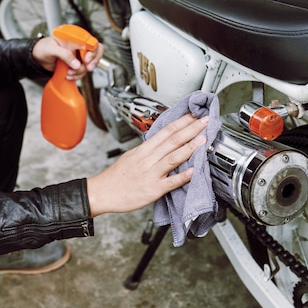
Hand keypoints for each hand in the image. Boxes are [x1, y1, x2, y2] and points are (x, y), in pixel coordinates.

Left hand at [32, 35, 103, 80]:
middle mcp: (79, 47)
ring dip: (80, 72)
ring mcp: (78, 57)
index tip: (86, 60)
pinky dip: (76, 76)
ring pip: (88, 66)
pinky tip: (68, 75)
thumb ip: (64, 54)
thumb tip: (77, 64)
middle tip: (87, 68)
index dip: (93, 52)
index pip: (91, 43)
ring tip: (69, 73)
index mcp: (75, 39)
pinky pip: (82, 72)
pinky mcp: (75, 66)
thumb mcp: (52, 49)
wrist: (38, 58)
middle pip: (96, 53)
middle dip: (92, 62)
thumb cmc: (43, 48)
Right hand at [86, 114, 208, 216]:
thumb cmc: (116, 177)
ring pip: (173, 157)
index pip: (166, 131)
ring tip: (203, 139)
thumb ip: (148, 150)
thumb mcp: (131, 156)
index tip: (194, 115)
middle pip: (172, 140)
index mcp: (143, 150)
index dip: (182, 122)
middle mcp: (148, 159)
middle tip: (205, 121)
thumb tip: (162, 143)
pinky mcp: (153, 189)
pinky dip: (182, 176)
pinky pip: (170, 182)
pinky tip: (193, 171)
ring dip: (190, 147)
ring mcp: (151, 174)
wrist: (102, 193)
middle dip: (191, 129)